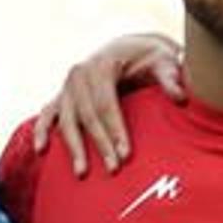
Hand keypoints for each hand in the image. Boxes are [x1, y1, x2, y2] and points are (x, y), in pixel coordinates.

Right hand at [32, 34, 186, 175]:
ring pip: (65, 120)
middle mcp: (78, 74)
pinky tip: (41, 151)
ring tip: (82, 174)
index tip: (126, 154)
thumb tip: (180, 97)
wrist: (131, 49)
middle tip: (113, 170)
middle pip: (86, 115)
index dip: (115, 130)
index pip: (105, 103)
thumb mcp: (165, 62)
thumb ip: (171, 78)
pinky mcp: (62, 95)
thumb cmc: (152, 58)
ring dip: (73, 147)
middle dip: (99, 144)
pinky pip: (48, 114)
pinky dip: (42, 131)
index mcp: (100, 65)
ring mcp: (67, 86)